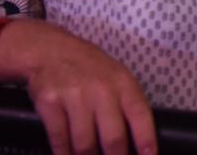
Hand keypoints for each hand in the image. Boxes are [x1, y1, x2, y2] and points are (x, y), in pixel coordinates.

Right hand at [23, 26, 155, 154]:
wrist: (50, 51)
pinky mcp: (50, 103)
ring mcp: (75, 96)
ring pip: (85, 144)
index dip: (146, 140)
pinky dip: (64, 153)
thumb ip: (126, 105)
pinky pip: (59, 138)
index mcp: (123, 84)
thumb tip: (135, 142)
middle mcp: (102, 90)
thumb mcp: (116, 78)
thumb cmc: (90, 69)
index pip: (140, 115)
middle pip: (113, 137)